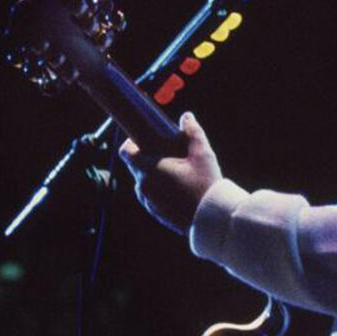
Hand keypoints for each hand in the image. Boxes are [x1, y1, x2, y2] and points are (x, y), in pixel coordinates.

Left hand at [118, 111, 221, 234]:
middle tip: (168, 152)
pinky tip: (178, 187)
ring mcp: (148, 202)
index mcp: (149, 170)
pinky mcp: (156, 213)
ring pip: (144, 182)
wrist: (211, 219)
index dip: (131, 142)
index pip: (126, 152)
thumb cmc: (205, 185)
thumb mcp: (202, 153)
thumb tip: (186, 117)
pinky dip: (160, 189)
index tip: (143, 138)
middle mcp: (143, 187)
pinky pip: (152, 196)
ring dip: (154, 174)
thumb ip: (192, 132)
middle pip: (137, 166)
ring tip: (175, 171)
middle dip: (148, 157)